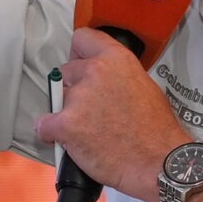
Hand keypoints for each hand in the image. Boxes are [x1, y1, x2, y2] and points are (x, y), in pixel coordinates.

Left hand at [33, 28, 182, 201]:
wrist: (158, 163)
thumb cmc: (156, 131)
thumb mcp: (144, 86)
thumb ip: (118, 75)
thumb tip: (103, 78)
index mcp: (116, 59)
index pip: (82, 38)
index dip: (80, 54)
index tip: (81, 65)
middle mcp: (95, 71)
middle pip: (66, 72)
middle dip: (74, 90)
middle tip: (91, 110)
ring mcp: (79, 97)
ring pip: (57, 99)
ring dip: (66, 113)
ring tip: (88, 131)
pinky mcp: (66, 124)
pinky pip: (43, 125)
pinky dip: (51, 135)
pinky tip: (68, 142)